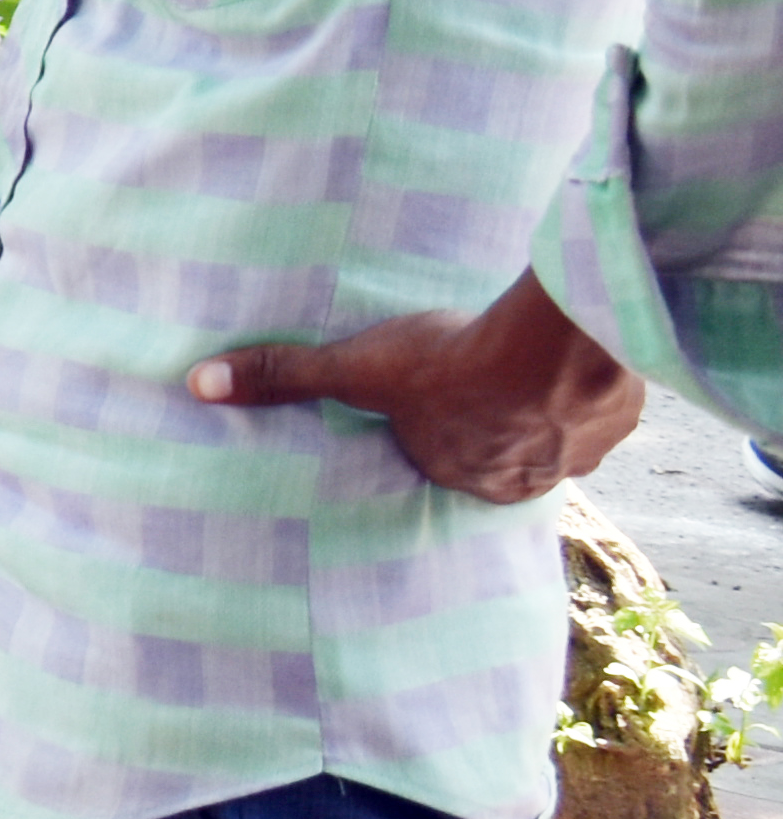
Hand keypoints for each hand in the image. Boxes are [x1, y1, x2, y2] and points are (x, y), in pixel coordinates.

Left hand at [191, 272, 644, 504]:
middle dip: (490, 423)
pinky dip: (589, 388)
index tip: (433, 404)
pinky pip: (602, 410)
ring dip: (543, 408)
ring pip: (555, 434)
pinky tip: (575, 362)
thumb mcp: (357, 367)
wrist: (555, 338)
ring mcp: (577, 455)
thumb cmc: (449, 359)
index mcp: (459, 475)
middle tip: (482, 383)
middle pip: (500, 452)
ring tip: (529, 372)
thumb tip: (199, 385)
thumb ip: (284, 376)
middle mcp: (523, 480)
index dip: (433, 429)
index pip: (441, 458)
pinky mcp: (620, 419)